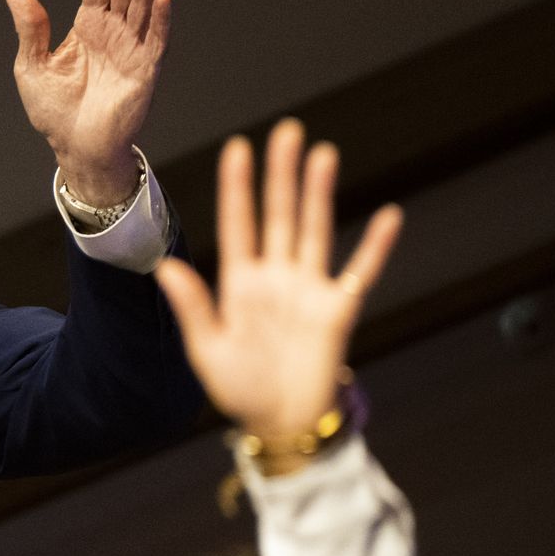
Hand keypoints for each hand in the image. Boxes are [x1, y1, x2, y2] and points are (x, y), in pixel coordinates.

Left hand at [6, 0, 170, 205]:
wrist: (75, 147)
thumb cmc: (55, 110)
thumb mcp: (31, 66)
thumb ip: (30, 29)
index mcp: (88, 27)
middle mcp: (113, 33)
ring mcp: (131, 50)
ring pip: (141, 7)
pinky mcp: (144, 72)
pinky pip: (155, 42)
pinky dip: (160, 21)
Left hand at [154, 119, 402, 445]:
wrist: (281, 424)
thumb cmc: (240, 389)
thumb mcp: (207, 349)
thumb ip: (192, 306)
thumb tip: (166, 267)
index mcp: (239, 283)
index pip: (238, 224)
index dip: (237, 187)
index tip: (237, 148)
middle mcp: (275, 278)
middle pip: (279, 215)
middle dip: (281, 175)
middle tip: (286, 131)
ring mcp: (308, 290)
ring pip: (315, 230)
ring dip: (319, 194)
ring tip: (322, 153)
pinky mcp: (338, 311)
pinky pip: (360, 272)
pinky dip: (375, 246)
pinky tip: (388, 215)